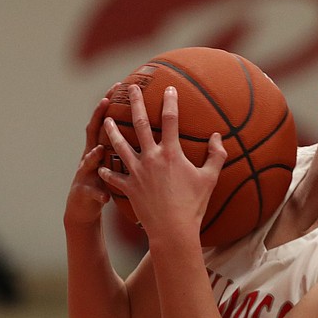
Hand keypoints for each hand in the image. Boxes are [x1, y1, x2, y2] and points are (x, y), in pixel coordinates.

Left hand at [100, 84, 224, 239]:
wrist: (173, 230)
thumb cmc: (194, 205)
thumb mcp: (210, 179)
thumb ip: (216, 155)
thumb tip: (218, 137)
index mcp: (171, 153)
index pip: (170, 120)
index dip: (170, 101)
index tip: (168, 88)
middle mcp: (151, 158)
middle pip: (140, 124)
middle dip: (135, 104)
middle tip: (131, 88)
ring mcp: (137, 172)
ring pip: (120, 146)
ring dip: (112, 131)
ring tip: (107, 119)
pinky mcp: (128, 188)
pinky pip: (114, 177)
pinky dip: (106, 170)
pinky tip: (100, 164)